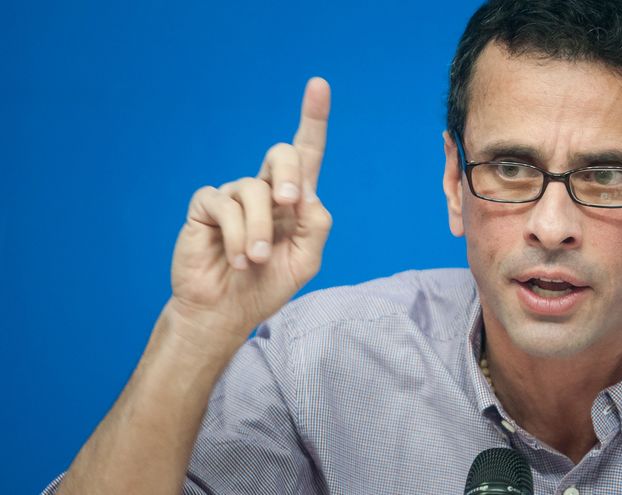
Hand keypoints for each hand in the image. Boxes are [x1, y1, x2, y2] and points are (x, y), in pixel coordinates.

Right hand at [167, 77, 332, 349]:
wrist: (226, 311)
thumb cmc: (267, 285)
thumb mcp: (306, 260)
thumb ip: (316, 225)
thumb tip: (306, 192)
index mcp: (294, 201)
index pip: (306, 154)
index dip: (313, 119)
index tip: (318, 84)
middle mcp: (265, 191)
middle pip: (282, 154)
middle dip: (290, 173)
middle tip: (290, 203)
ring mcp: (234, 196)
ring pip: (255, 190)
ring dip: (258, 230)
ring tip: (253, 260)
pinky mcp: (207, 206)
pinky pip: (225, 206)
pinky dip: (236, 236)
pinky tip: (236, 259)